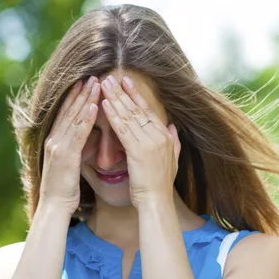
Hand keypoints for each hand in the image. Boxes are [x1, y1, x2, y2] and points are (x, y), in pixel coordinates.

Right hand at [38, 76, 100, 214]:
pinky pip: (78, 133)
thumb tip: (86, 139)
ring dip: (85, 98)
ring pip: (74, 117)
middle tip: (92, 75)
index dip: (75, 97)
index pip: (67, 114)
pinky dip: (86, 118)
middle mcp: (55, 139)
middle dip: (81, 92)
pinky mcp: (66, 155)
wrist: (54, 207)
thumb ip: (75, 149)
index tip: (85, 82)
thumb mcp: (70, 164)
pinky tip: (95, 106)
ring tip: (96, 83)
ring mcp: (59, 146)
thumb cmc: (64, 189)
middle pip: (69, 110)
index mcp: (56, 141)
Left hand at [100, 75, 180, 207]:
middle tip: (110, 77)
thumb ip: (174, 141)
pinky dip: (113, 115)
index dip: (136, 95)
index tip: (126, 82)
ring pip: (129, 116)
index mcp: (165, 136)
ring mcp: (149, 142)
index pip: (148, 111)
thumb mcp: (173, 160)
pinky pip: (123, 129)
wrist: (157, 201)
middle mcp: (158, 136)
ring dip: (115, 98)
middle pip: (137, 109)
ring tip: (104, 84)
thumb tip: (173, 126)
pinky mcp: (138, 151)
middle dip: (122, 92)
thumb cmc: (160, 185)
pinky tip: (105, 104)